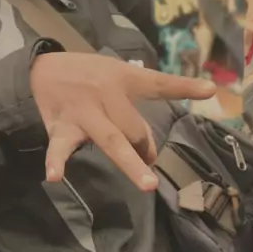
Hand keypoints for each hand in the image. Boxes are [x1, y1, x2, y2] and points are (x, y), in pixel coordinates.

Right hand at [30, 52, 214, 191]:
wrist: (42, 68)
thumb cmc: (88, 74)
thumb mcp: (115, 74)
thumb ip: (134, 105)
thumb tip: (147, 146)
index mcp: (123, 78)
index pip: (157, 84)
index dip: (183, 86)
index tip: (210, 90)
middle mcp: (106, 94)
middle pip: (134, 128)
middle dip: (144, 147)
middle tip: (147, 158)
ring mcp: (84, 112)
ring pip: (110, 139)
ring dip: (130, 162)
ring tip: (148, 183)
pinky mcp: (61, 126)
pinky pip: (59, 146)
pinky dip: (56, 161)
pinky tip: (55, 175)